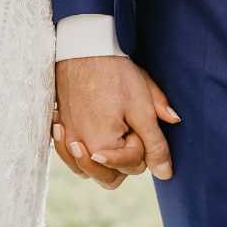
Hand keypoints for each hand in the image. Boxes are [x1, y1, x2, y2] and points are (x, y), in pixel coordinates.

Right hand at [51, 56, 179, 188]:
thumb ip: (155, 144)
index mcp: (102, 146)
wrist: (83, 48)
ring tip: (110, 134)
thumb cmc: (114, 74)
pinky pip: (70, 156)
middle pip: (109, 178)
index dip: (142, 145)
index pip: (132, 166)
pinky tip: (90, 135)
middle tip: (127, 131)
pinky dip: (82, 153)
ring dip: (101, 161)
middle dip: (123, 161)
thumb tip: (165, 174)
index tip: (137, 121)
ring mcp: (66, 139)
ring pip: (88, 170)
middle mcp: (79, 148)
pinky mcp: (60, 128)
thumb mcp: (142, 108)